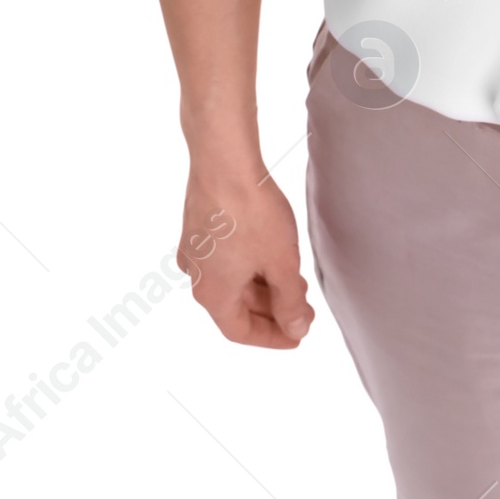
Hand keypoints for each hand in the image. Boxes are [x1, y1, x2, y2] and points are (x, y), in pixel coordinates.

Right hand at [178, 167, 315, 348]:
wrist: (224, 161)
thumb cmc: (251, 213)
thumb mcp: (282, 263)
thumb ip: (291, 301)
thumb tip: (296, 328)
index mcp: (212, 294)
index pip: (240, 331)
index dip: (272, 337)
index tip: (298, 335)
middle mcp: (196, 276)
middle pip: (235, 307)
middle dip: (272, 310)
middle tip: (305, 307)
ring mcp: (194, 250)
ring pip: (231, 281)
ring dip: (263, 287)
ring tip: (295, 280)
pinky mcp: (197, 227)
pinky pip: (225, 259)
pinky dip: (250, 266)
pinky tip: (272, 255)